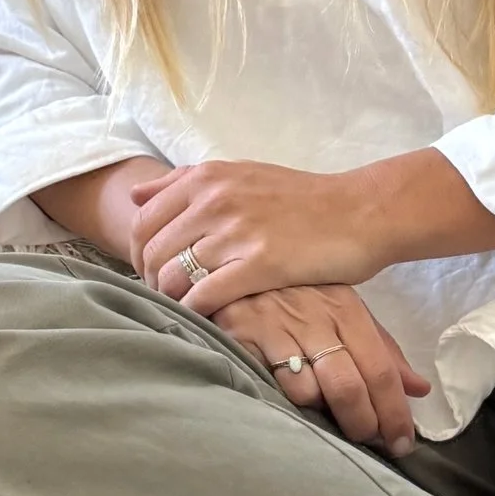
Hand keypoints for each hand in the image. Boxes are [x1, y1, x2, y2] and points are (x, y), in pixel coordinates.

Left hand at [128, 158, 377, 312]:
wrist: (359, 211)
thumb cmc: (301, 198)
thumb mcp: (241, 174)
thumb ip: (186, 183)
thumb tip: (135, 194)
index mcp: (207, 177)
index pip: (142, 221)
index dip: (137, 254)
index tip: (153, 273)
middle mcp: (215, 200)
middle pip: (151, 252)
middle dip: (151, 282)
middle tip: (168, 298)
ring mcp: (236, 231)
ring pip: (172, 276)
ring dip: (172, 300)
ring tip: (187, 309)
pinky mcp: (259, 263)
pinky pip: (204, 296)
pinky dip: (197, 313)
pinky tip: (207, 321)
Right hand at [215, 284, 429, 460]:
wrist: (235, 270)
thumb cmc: (299, 296)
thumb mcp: (344, 313)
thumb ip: (382, 351)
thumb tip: (420, 389)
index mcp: (346, 309)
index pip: (380, 368)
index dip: (394, 412)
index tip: (402, 443)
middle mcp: (314, 316)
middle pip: (348, 386)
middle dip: (362, 424)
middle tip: (367, 444)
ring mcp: (276, 327)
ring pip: (308, 392)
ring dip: (321, 416)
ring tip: (324, 419)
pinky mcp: (242, 338)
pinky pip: (271, 386)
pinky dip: (286, 404)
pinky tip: (292, 407)